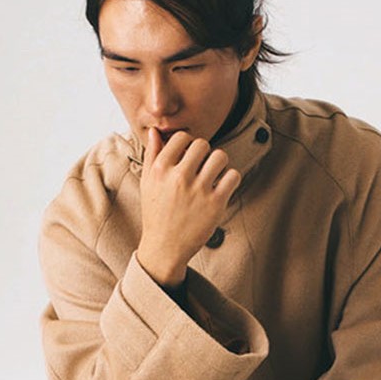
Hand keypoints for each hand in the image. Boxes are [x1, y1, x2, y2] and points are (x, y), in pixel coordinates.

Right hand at [137, 127, 241, 289]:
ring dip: (219, 163)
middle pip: (202, 144)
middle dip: (204, 154)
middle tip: (202, 166)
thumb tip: (156, 131)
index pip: (181, 138)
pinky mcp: (215, 204)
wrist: (164, 248)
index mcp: (161, 169)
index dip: (187, 145)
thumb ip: (152, 155)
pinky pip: (233, 176)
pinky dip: (230, 179)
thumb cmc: (156, 213)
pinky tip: (222, 187)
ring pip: (220, 156)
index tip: (188, 157)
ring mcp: (198, 191)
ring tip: (213, 174)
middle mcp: (179, 177)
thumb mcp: (147, 183)